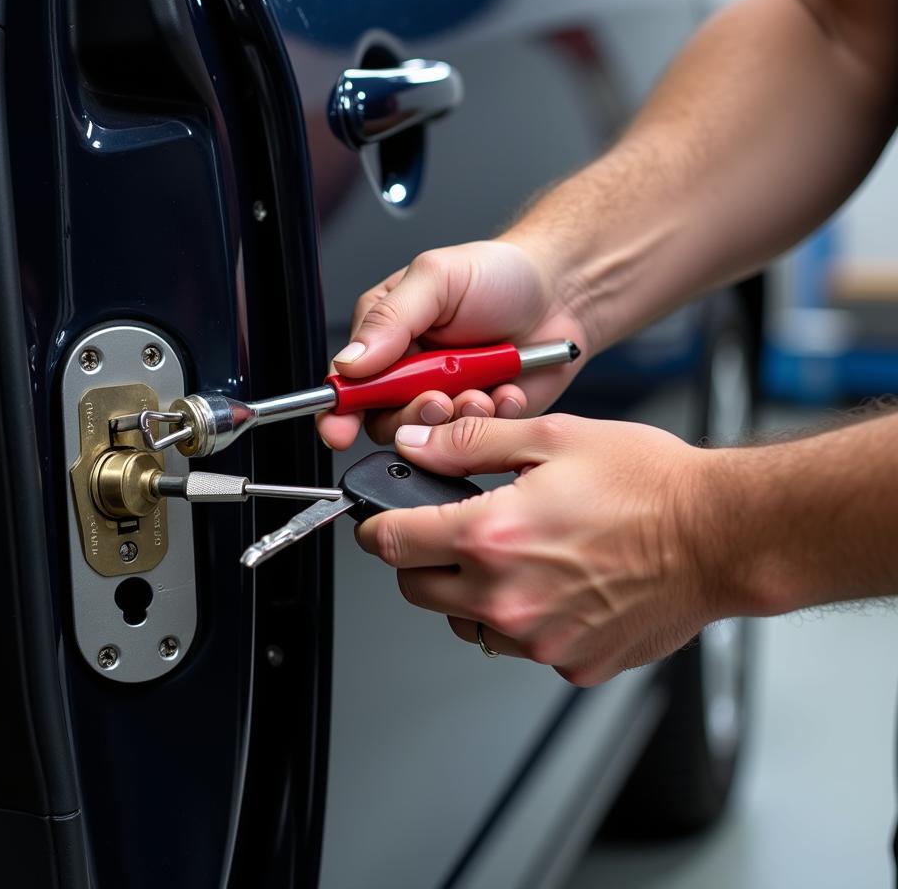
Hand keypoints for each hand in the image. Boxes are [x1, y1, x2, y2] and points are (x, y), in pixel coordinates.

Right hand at [318, 240, 588, 449]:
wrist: (562, 293)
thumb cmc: (498, 274)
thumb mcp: (436, 278)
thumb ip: (390, 319)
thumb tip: (350, 361)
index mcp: (385, 335)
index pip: (347, 381)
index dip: (339, 410)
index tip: (341, 428)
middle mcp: (409, 372)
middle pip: (383, 419)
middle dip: (411, 415)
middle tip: (438, 398)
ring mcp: (444, 397)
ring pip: (428, 435)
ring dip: (455, 418)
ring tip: (482, 390)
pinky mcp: (479, 418)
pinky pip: (474, 439)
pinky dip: (492, 419)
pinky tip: (507, 391)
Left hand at [354, 414, 719, 685]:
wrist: (720, 535)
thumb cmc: (649, 484)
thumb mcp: (552, 439)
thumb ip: (471, 443)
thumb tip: (417, 444)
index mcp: (493, 537)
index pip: (395, 543)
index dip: (379, 527)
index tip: (382, 522)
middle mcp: (508, 598)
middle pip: (417, 590)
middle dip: (418, 559)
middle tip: (448, 531)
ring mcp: (539, 639)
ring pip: (464, 623)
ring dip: (467, 592)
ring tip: (511, 555)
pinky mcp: (571, 662)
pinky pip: (519, 645)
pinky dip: (521, 618)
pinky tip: (554, 584)